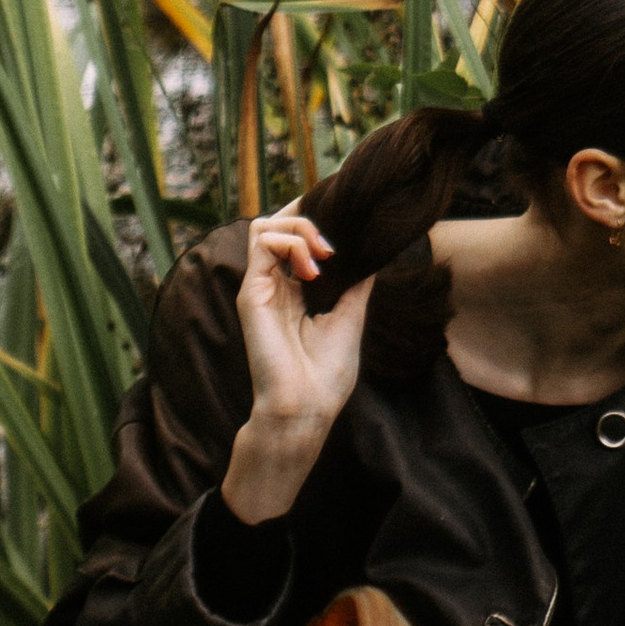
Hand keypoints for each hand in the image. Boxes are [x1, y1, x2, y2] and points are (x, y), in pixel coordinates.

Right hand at [221, 201, 370, 521]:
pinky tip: (312, 269)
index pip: (293, 240)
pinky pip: (261, 240)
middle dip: (307, 217)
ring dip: (300, 228)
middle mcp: (273, 286)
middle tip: (332, 244)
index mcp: (294, 293)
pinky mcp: (251, 292)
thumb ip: (356, 283)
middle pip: (276, 225)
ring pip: (264, 225)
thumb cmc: (326, 375)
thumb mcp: (350, 317)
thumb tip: (373, 253)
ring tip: (322, 256)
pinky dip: (291, 242)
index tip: (343, 227)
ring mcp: (260, 287)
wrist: (305, 408)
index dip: (313, 223)